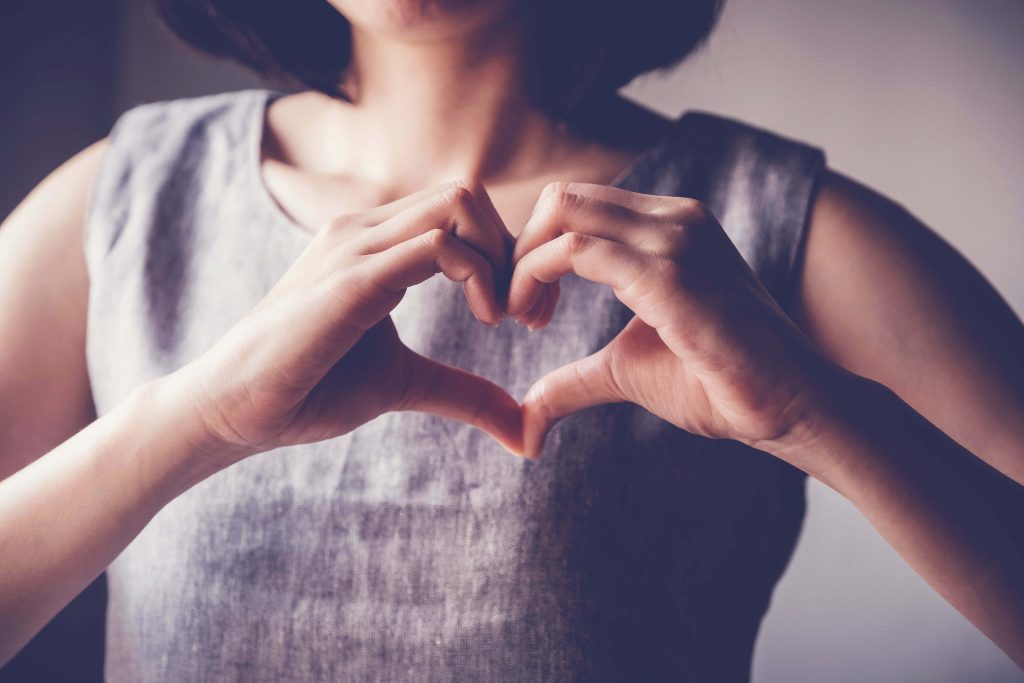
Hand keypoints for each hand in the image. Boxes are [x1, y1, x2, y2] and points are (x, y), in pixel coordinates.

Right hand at [172, 180, 523, 462]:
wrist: (234, 409)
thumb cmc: (310, 388)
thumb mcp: (405, 383)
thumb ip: (463, 392)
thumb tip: (523, 429)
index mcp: (375, 244)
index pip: (461, 211)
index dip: (507, 254)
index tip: (525, 313)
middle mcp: (364, 230)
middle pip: (467, 195)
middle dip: (515, 250)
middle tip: (527, 313)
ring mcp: (355, 247)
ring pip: (458, 204)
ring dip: (502, 258)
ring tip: (505, 316)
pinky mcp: (351, 279)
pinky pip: (436, 245)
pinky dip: (479, 275)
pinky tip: (484, 319)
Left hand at [509, 182, 838, 460]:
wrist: (790, 406)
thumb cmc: (719, 383)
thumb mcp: (628, 370)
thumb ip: (575, 379)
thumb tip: (527, 415)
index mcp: (669, 227)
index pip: (578, 207)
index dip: (536, 252)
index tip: (528, 310)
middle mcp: (673, 218)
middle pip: (563, 198)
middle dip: (521, 250)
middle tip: (516, 311)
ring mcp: (675, 239)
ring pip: (563, 212)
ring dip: (524, 265)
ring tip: (525, 319)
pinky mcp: (669, 273)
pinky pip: (577, 251)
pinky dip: (536, 277)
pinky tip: (537, 321)